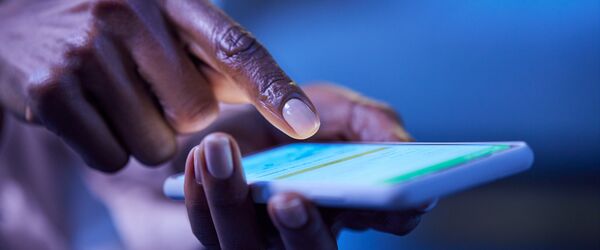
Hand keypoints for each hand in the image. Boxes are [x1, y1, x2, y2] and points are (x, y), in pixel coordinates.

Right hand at [0, 0, 317, 171]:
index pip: (236, 46)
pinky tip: (85, 110)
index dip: (273, 87)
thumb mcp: (160, 20)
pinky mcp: (50, 90)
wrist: (14, 14)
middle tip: (143, 87)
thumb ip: (212, 57)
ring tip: (111, 95)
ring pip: (155, 144)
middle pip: (197, 115)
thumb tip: (268, 101)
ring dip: (142, 135)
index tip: (305, 123)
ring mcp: (85, 51)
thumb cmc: (105, 24)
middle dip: (179, 117)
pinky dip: (106, 147)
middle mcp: (128, 15)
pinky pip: (111, 157)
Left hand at [183, 85, 432, 248]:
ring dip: (231, 202)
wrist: (230, 119)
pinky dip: (202, 194)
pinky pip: (205, 229)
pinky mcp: (215, 231)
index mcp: (346, 204)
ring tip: (219, 150)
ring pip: (246, 248)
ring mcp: (257, 238)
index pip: (384, 222)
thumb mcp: (334, 107)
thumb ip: (370, 120)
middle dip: (303, 234)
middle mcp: (305, 231)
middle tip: (289, 200)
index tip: (394, 201)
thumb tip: (400, 143)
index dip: (392, 216)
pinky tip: (200, 156)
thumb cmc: (288, 118)